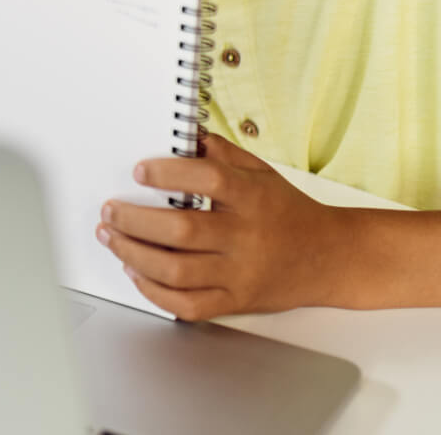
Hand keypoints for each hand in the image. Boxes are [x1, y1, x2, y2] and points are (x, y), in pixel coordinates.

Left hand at [95, 134, 348, 319]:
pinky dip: (154, 292)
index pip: (208, 180)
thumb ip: (223, 154)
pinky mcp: (236, 301)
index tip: (139, 171)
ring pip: (177, 270)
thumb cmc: (290, 212)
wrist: (330, 258)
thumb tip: (185, 134)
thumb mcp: (262, 172)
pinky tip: (136, 272)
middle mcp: (246, 236)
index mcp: (253, 198)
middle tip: (110, 211)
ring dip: (134, 254)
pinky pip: (187, 305)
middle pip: (182, 231)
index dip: (169, 173)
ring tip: (112, 238)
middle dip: (135, 220)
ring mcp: (240, 273)